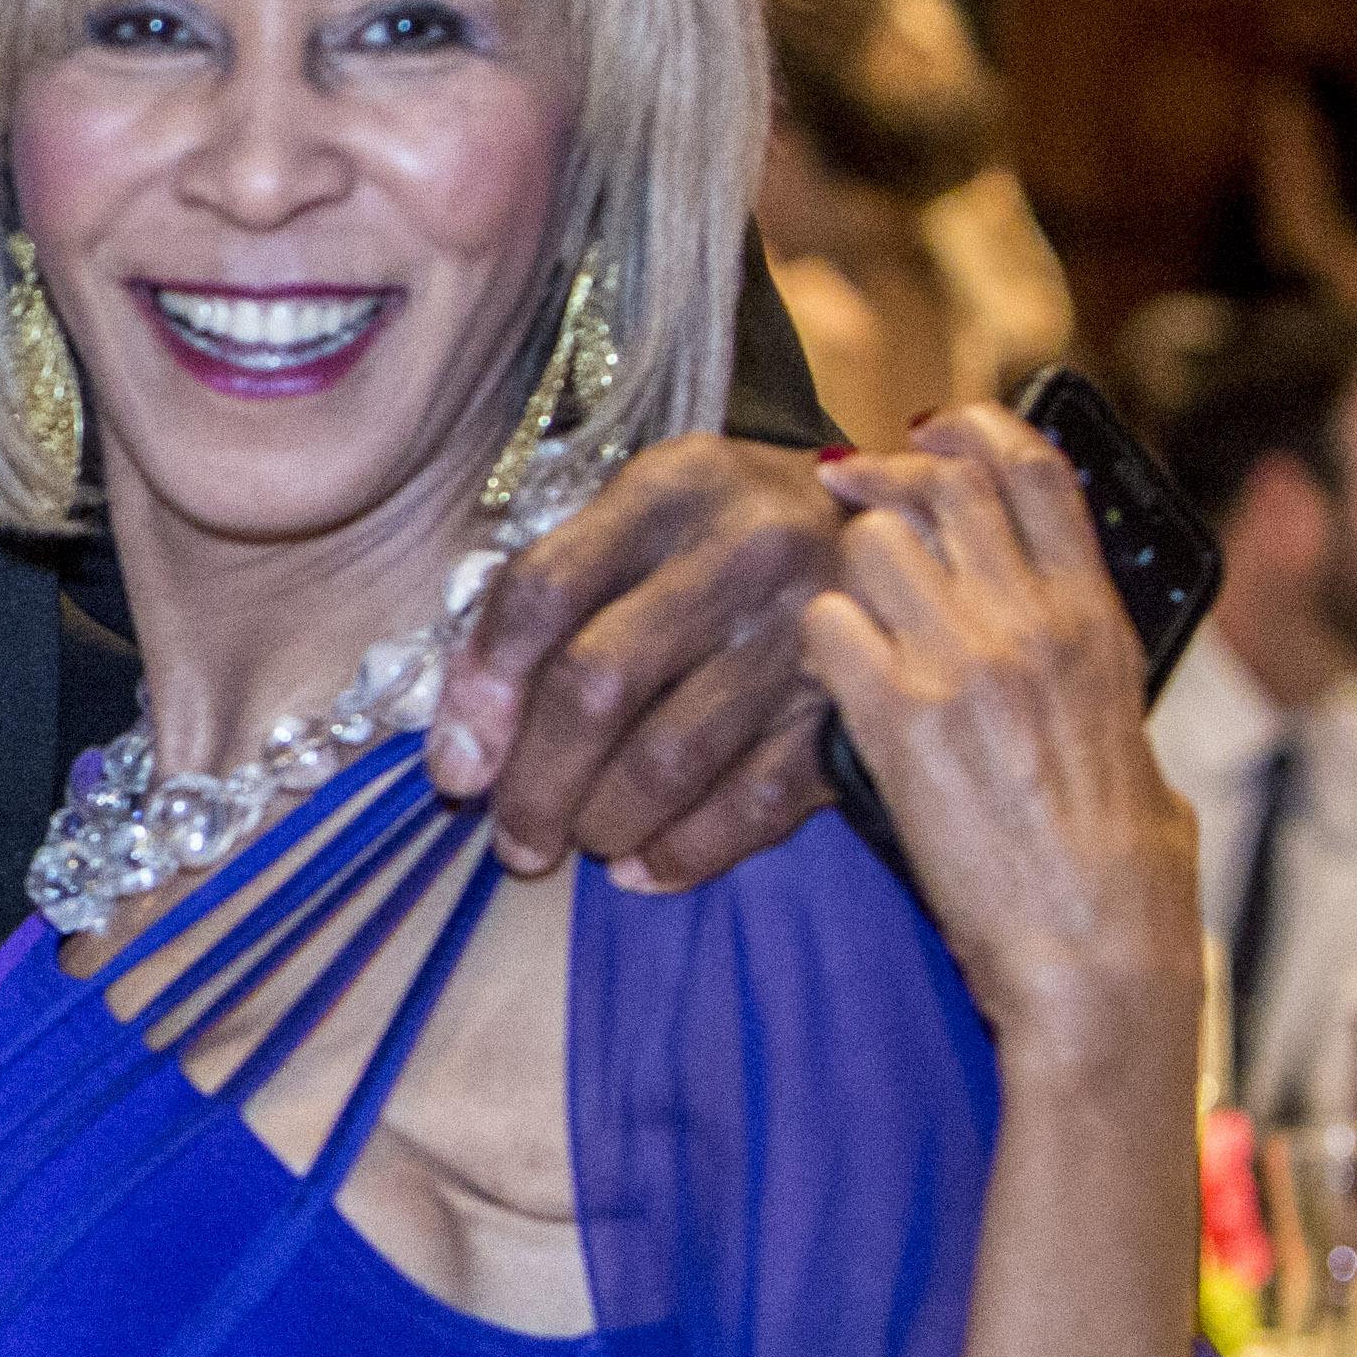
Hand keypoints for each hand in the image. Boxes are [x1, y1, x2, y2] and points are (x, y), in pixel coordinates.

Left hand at [432, 435, 841, 887]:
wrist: (901, 532)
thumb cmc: (730, 534)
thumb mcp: (645, 517)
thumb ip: (552, 598)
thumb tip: (465, 738)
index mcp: (672, 488)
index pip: (544, 590)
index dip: (482, 690)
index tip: (455, 770)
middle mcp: (744, 550)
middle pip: (599, 683)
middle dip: (536, 782)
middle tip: (514, 839)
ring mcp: (809, 630)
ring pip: (670, 757)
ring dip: (604, 822)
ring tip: (580, 841)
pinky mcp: (856, 707)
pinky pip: (754, 803)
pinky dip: (685, 851)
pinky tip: (642, 868)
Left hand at [801, 405, 1203, 1098]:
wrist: (1096, 947)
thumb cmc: (1123, 870)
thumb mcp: (1128, 741)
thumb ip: (1086, 674)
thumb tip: (1059, 651)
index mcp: (1095, 618)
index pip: (1033, 470)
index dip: (970, 431)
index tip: (928, 434)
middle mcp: (1032, 619)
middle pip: (937, 484)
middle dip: (879, 482)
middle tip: (841, 500)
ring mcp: (964, 660)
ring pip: (869, 542)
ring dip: (840, 569)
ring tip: (840, 617)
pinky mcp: (898, 716)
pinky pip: (824, 626)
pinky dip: (815, 643)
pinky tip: (825, 682)